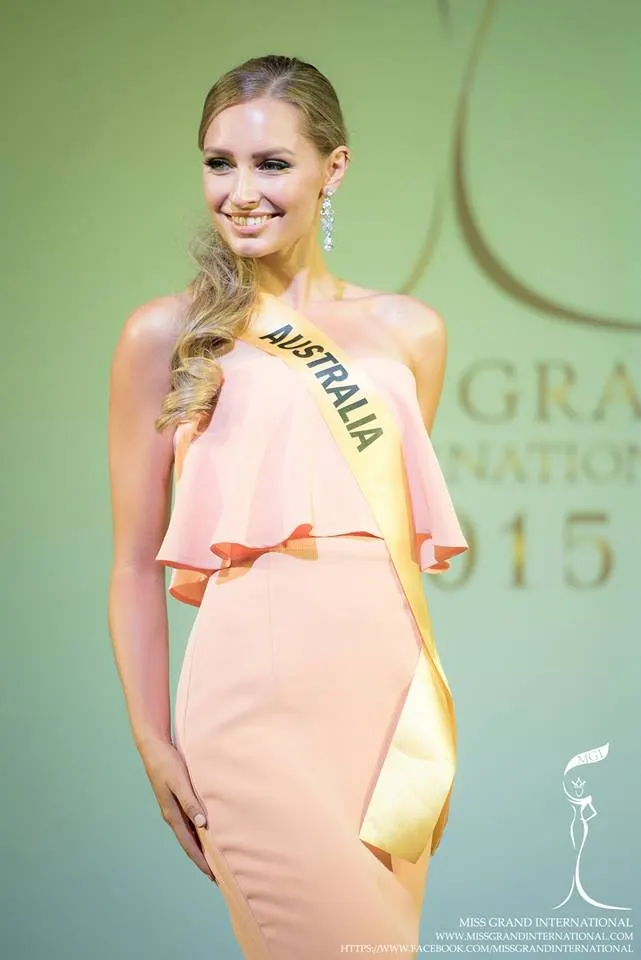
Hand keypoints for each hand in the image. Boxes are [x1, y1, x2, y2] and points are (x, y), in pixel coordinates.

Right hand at [138, 738, 217, 883]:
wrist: (153, 747)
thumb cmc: (166, 762)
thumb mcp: (179, 781)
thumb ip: (190, 801)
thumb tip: (202, 825)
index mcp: (172, 814)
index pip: (188, 844)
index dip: (200, 860)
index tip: (212, 875)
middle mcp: (172, 815)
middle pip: (188, 843)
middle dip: (201, 859)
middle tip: (217, 874)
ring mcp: (173, 808)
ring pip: (188, 833)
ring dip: (200, 846)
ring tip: (214, 857)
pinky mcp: (175, 799)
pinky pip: (188, 822)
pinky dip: (198, 831)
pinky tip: (206, 831)